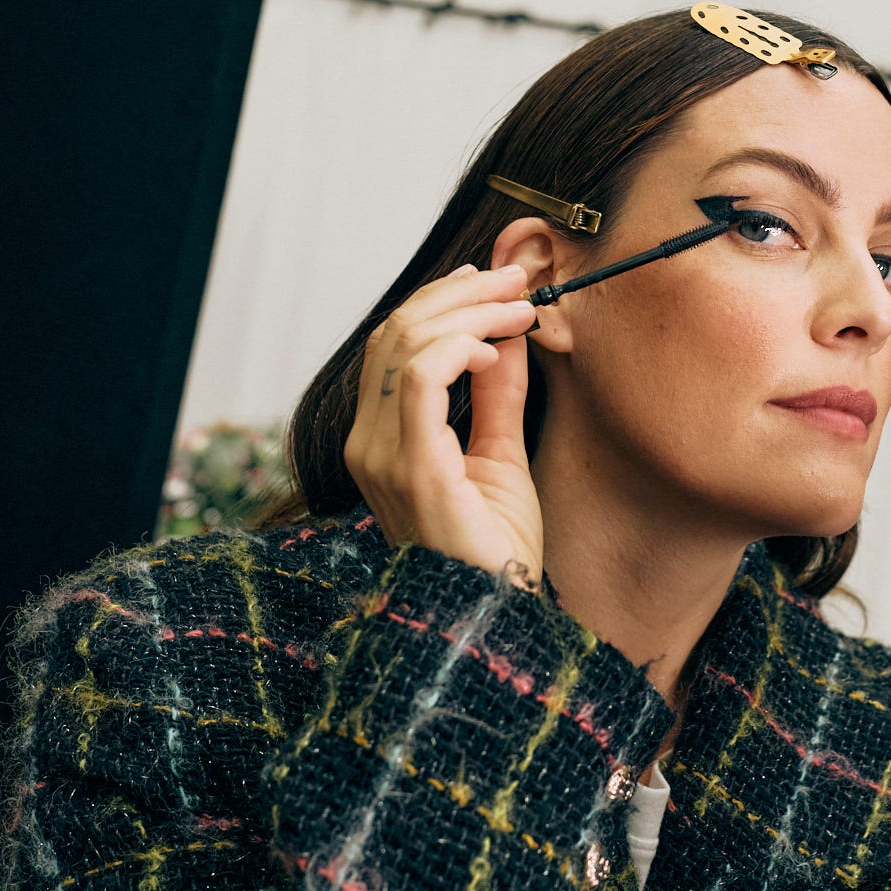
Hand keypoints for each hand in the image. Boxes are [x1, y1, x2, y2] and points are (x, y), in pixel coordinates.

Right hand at [345, 263, 542, 580]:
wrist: (498, 614)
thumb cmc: (496, 549)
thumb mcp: (500, 454)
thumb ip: (496, 394)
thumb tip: (504, 333)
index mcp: (380, 442)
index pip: (392, 347)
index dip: (440, 302)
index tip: (494, 281)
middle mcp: (369, 445)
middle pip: (395, 333)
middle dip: (459, 293)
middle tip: (515, 277)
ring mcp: (383, 456)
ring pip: (407, 343)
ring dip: (470, 310)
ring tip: (521, 306)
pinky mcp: (413, 466)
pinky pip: (424, 375)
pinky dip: (461, 344)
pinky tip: (497, 347)